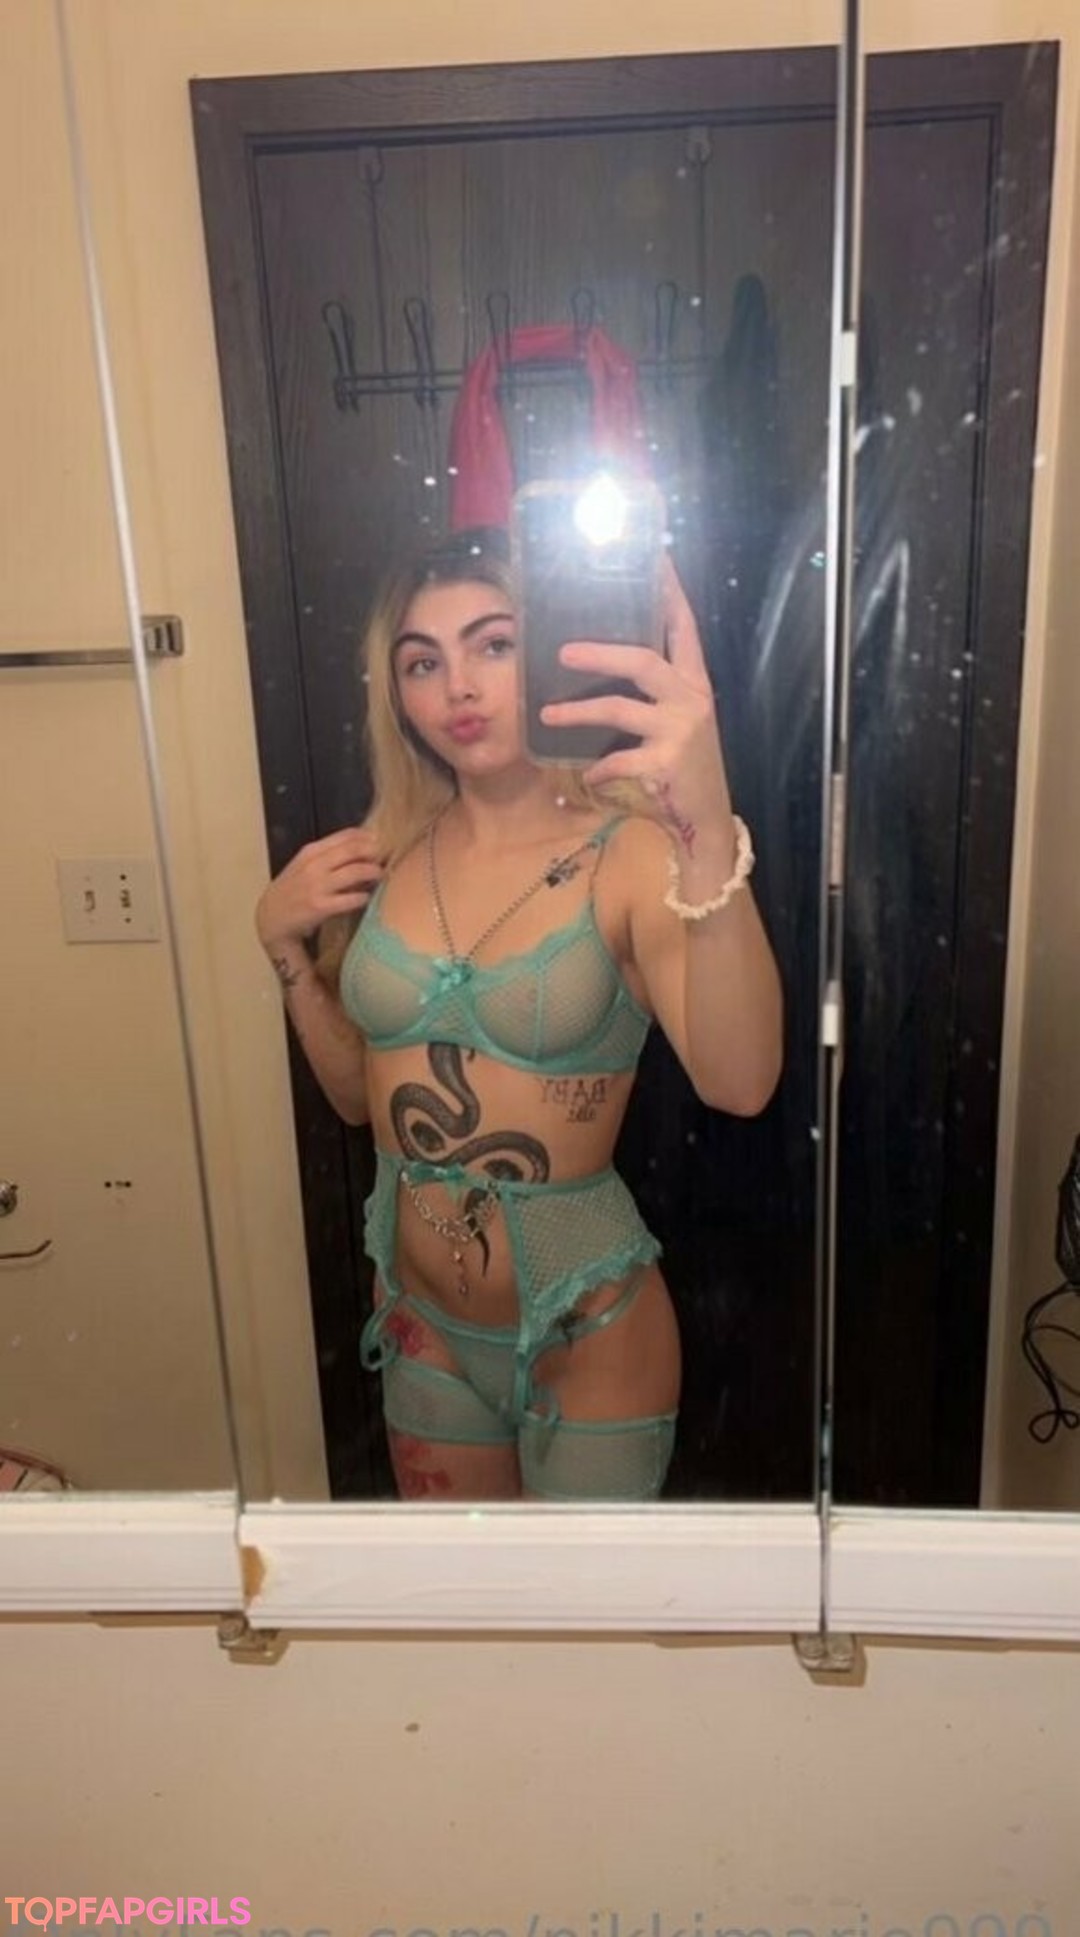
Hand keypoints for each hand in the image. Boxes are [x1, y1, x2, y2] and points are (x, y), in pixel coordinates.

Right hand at [255, 825, 385, 950]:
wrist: (271, 918)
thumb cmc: (292, 890)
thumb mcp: (303, 866)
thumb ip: (328, 856)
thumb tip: (362, 848)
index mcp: (310, 851)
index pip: (346, 836)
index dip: (368, 838)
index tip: (381, 842)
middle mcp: (314, 865)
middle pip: (353, 850)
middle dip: (374, 853)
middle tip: (385, 859)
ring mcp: (317, 886)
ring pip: (355, 871)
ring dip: (373, 872)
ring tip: (381, 876)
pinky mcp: (320, 907)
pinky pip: (351, 899)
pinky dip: (363, 897)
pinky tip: (366, 898)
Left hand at [539, 558, 733, 855]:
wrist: (706, 820)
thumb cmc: (685, 767)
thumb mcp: (679, 721)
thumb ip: (654, 692)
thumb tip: (603, 661)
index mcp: (694, 682)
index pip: (683, 627)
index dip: (669, 592)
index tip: (655, 558)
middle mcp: (691, 699)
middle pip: (642, 660)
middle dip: (599, 653)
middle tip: (561, 651)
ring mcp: (680, 731)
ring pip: (619, 709)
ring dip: (577, 712)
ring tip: (547, 714)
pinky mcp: (664, 764)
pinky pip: (617, 760)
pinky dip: (598, 768)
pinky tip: (588, 774)